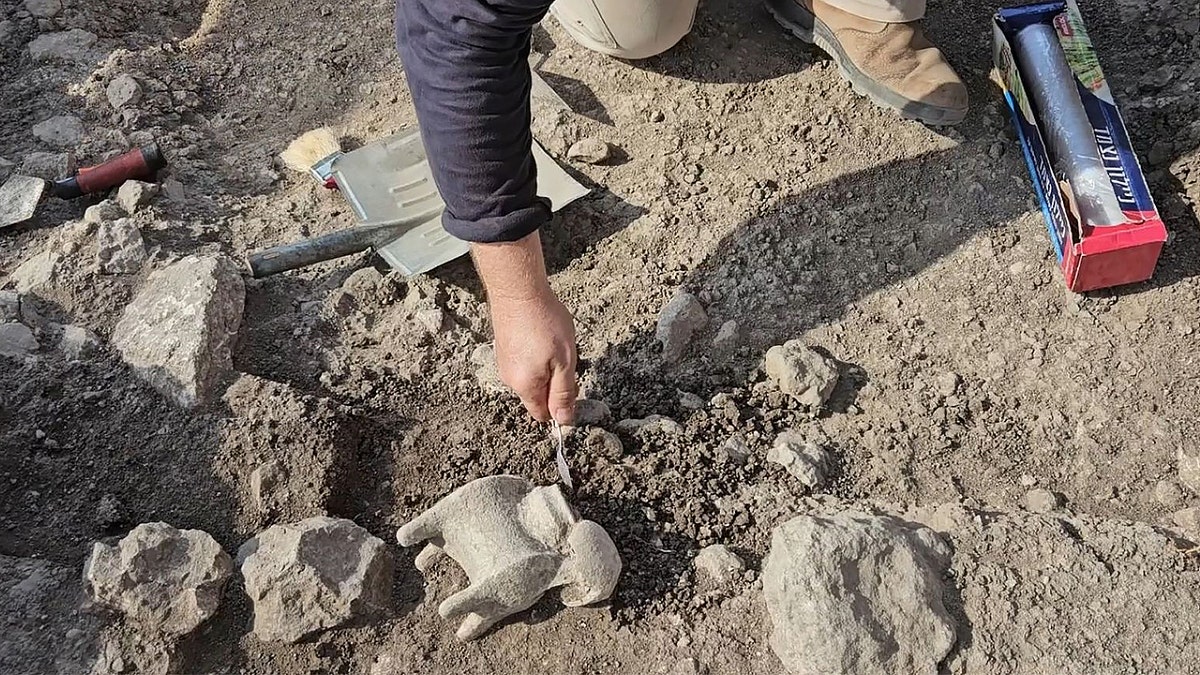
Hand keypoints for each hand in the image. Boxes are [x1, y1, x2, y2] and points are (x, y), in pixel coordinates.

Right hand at [471, 233, 577, 424]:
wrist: (518, 290)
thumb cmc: (545, 323)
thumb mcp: (565, 362)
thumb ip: (564, 393)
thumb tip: (564, 421)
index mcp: (526, 387)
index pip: (543, 415)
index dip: (560, 407)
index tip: (572, 386)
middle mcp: (510, 380)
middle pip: (538, 395)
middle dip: (554, 383)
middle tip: (565, 358)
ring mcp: (504, 363)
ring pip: (532, 377)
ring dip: (546, 366)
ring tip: (552, 342)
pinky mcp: (503, 348)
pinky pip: (524, 362)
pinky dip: (535, 354)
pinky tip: (540, 335)